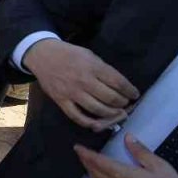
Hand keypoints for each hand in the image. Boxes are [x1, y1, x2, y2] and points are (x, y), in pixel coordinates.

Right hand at [24, 39, 138, 130]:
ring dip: (111, 114)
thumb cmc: (70, 54)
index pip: (118, 83)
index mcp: (93, 67)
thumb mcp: (90, 55)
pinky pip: (77, 116)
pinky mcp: (61, 101)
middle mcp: (84, 81)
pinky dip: (89, 123)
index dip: (130, 91)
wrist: (43, 56)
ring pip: (97, 110)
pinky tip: (98, 124)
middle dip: (123, 103)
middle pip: (111, 98)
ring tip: (116, 113)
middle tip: (125, 104)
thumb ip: (103, 70)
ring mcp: (72, 93)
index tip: (135, 94)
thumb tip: (119, 86)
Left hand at [75, 133, 177, 177]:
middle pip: (94, 171)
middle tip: (80, 152)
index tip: (77, 147)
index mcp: (123, 175)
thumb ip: (140, 151)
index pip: (98, 162)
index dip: (86, 154)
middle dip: (85, 161)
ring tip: (86, 162)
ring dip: (89, 171)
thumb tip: (127, 137)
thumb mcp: (158, 165)